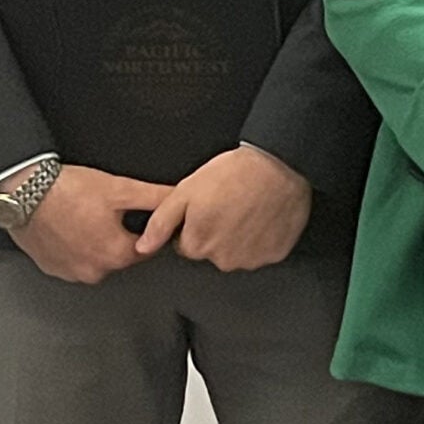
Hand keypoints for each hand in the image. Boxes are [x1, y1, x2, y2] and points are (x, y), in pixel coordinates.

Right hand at [15, 163, 169, 284]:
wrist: (23, 191)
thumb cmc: (68, 191)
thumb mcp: (121, 189)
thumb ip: (156, 197)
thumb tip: (179, 199)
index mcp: (117, 254)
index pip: (148, 248)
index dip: (146, 228)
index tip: (135, 215)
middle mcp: (94, 271)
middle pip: (121, 254)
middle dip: (120, 234)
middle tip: (105, 211)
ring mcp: (70, 273)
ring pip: (97, 258)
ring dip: (96, 241)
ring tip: (86, 217)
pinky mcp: (51, 268)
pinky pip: (73, 260)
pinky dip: (75, 246)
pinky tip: (71, 227)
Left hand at [138, 143, 311, 271]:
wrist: (280, 165)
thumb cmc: (234, 174)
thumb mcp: (185, 191)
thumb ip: (160, 223)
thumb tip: (143, 247)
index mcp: (198, 244)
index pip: (187, 245)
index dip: (195, 225)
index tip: (208, 208)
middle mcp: (224, 259)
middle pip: (212, 252)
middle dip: (217, 233)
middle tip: (228, 206)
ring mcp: (252, 259)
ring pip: (237, 254)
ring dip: (239, 238)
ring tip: (247, 209)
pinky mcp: (275, 254)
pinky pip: (262, 252)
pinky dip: (262, 239)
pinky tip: (263, 217)